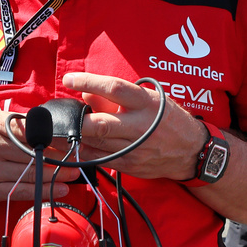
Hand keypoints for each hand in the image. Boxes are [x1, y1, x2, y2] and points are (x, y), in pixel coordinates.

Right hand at [0, 110, 77, 205]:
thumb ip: (15, 123)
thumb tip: (47, 125)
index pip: (32, 131)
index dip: (55, 138)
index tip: (73, 142)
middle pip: (34, 154)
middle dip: (60, 159)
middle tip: (79, 161)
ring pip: (30, 174)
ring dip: (56, 176)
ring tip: (73, 176)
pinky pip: (20, 191)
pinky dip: (42, 191)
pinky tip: (57, 190)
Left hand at [62, 72, 201, 180]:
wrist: (192, 151)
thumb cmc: (168, 119)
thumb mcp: (149, 99)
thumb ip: (117, 98)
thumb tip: (85, 96)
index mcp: (146, 103)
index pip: (114, 89)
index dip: (89, 82)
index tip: (69, 80)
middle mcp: (139, 126)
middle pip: (101, 124)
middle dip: (76, 122)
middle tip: (56, 116)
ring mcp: (135, 149)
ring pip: (97, 144)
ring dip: (72, 139)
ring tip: (53, 131)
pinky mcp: (130, 166)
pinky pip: (100, 160)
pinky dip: (82, 153)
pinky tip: (69, 147)